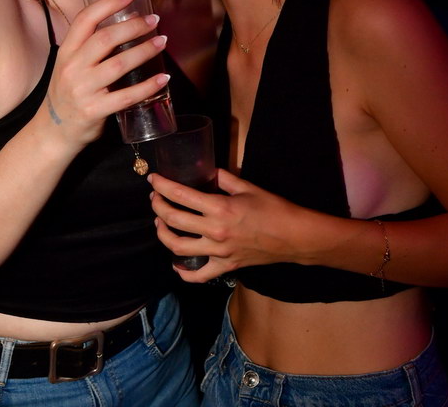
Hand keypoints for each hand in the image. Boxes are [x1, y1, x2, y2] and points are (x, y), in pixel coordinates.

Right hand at [44, 0, 168, 147]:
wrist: (54, 131)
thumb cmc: (69, 93)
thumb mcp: (70, 65)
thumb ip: (90, 47)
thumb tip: (127, 22)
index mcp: (66, 52)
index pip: (84, 20)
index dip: (107, 3)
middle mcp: (72, 67)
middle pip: (105, 39)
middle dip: (133, 26)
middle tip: (154, 20)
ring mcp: (82, 90)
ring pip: (119, 65)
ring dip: (145, 51)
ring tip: (162, 42)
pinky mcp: (94, 111)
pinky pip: (127, 96)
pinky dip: (148, 86)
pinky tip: (163, 78)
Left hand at [149, 168, 313, 281]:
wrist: (294, 237)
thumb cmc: (273, 208)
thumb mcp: (248, 187)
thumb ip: (224, 178)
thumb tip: (210, 172)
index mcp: (219, 208)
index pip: (181, 196)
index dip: (162, 186)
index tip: (153, 179)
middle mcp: (214, 231)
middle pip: (173, 220)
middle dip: (158, 206)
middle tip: (155, 198)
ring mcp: (218, 252)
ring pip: (178, 247)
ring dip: (163, 233)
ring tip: (160, 223)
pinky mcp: (225, 267)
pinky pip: (198, 275)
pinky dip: (183, 272)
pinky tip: (176, 263)